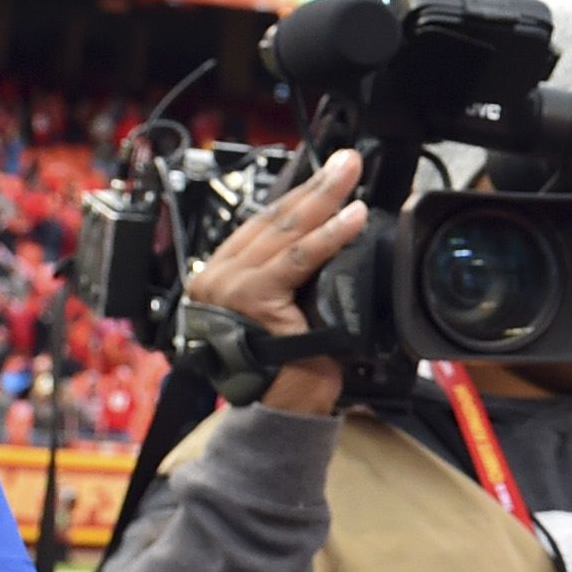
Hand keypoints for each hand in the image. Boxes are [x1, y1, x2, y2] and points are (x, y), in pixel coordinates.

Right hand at [186, 148, 365, 416]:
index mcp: (220, 276)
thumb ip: (289, 277)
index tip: (327, 173)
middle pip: (274, 219)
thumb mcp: (285, 309)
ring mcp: (231, 287)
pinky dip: (329, 235)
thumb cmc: (287, 367)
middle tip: (348, 160)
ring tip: (352, 174)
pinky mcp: (254, 298)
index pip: (263, 222)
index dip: (299, 194)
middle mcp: (218, 277)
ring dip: (325, 197)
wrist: (279, 411)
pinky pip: (299, 259)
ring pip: (287, 231)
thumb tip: (325, 240)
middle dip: (316, 185)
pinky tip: (353, 215)